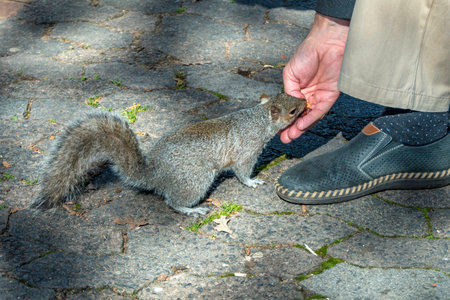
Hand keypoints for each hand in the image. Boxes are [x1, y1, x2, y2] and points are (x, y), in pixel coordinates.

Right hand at [280, 13, 349, 142]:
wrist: (326, 42)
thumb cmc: (307, 53)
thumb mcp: (290, 74)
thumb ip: (289, 92)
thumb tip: (289, 107)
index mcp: (298, 90)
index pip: (291, 110)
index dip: (284, 120)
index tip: (276, 129)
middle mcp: (309, 96)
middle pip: (300, 117)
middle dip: (291, 128)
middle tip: (284, 138)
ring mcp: (319, 97)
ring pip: (309, 117)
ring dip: (300, 128)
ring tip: (291, 136)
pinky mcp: (330, 96)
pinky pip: (320, 111)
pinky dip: (310, 119)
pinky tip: (301, 125)